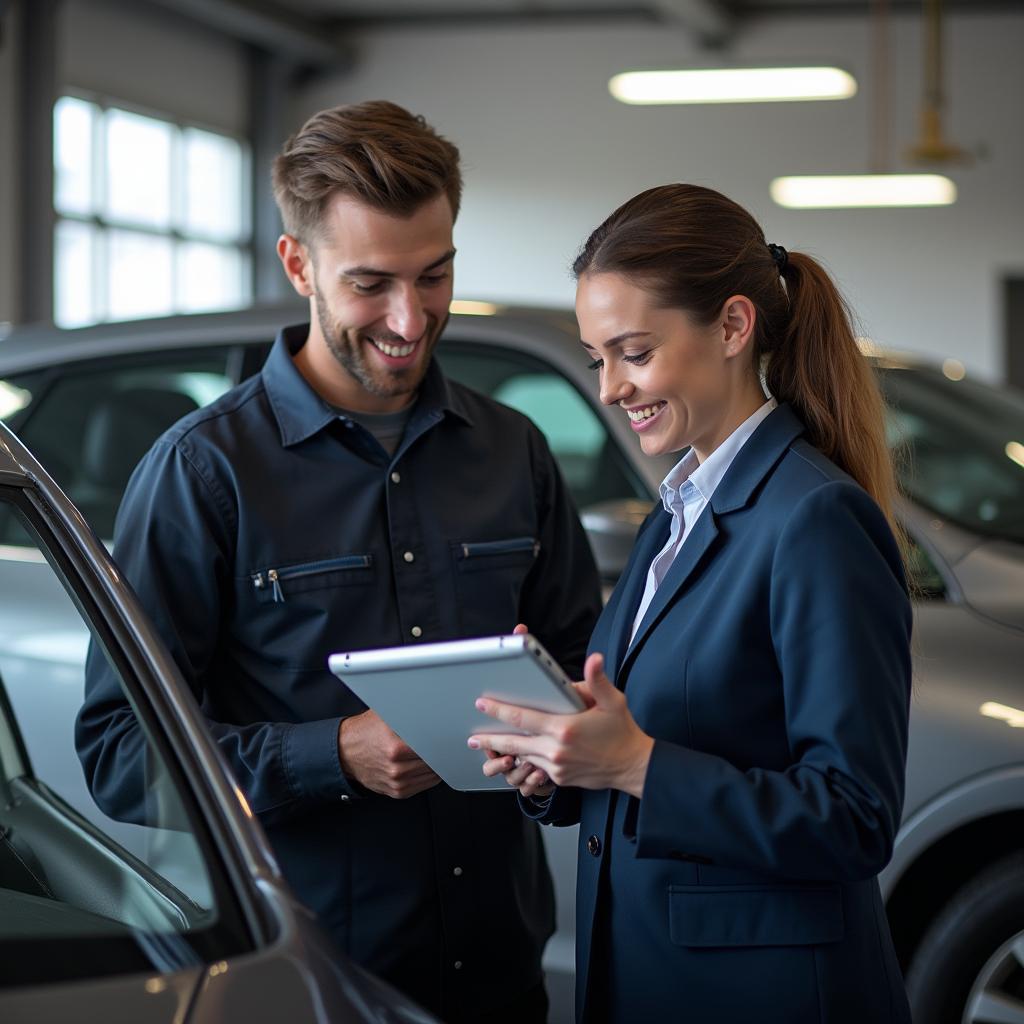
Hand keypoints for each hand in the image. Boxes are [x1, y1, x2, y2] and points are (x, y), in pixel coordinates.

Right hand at [339, 710, 440, 798]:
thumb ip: (408, 713)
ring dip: (437, 764)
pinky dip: (429, 774)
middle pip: (435, 761)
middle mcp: (396, 768)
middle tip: (446, 742)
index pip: (432, 747)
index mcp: (395, 748)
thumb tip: (431, 706)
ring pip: (432, 775)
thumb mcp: (385, 715)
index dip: (443, 741)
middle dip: (441, 751)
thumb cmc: (365, 731)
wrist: (345, 753)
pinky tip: (426, 763)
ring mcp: (397, 783)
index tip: (448, 736)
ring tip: (435, 751)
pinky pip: (424, 784)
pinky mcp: (398, 792)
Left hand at [470, 653, 653, 797]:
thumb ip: (597, 679)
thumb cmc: (622, 732)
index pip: (523, 717)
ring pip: (522, 756)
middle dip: (490, 740)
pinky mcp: (559, 778)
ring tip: (486, 745)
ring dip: (505, 750)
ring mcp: (556, 767)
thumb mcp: (612, 701)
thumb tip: (594, 658)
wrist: (632, 766)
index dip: (500, 710)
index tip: (482, 704)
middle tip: (472, 737)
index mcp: (564, 728)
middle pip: (513, 743)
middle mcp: (556, 750)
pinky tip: (516, 754)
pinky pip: (536, 767)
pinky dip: (525, 759)